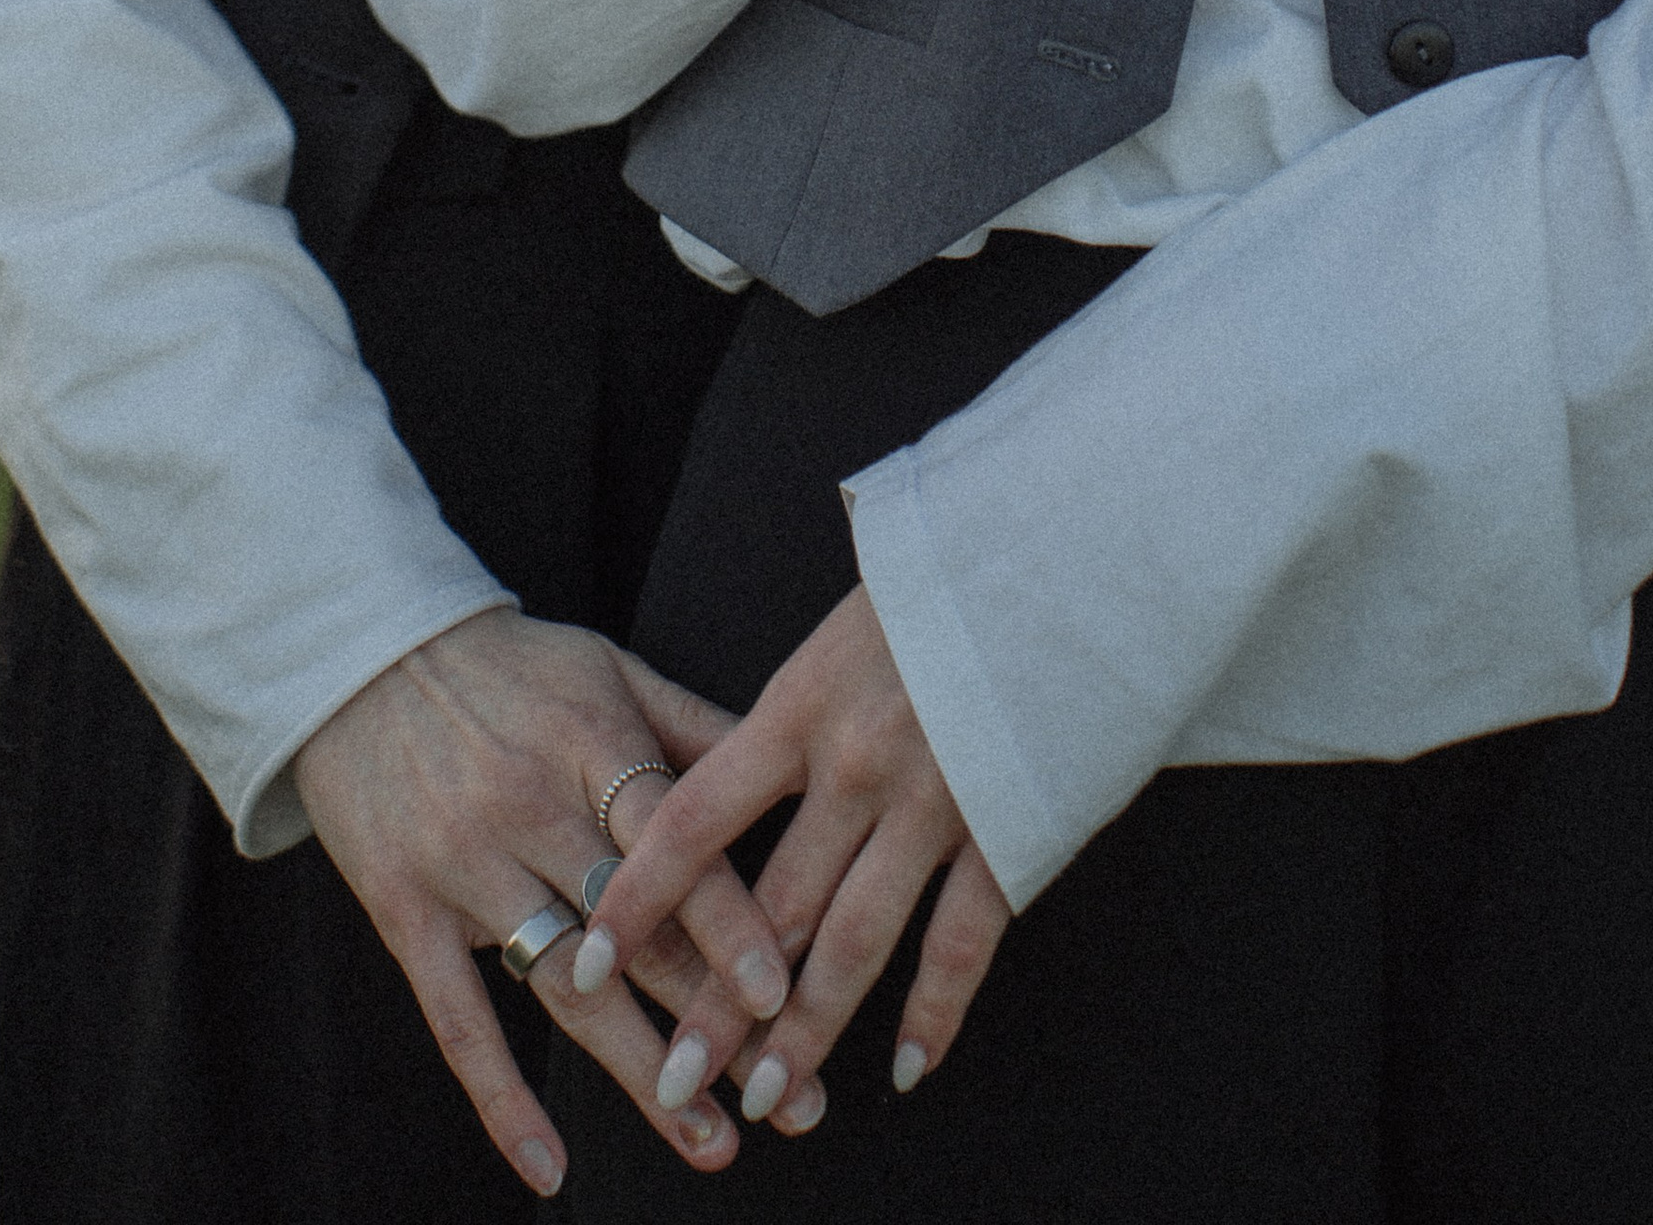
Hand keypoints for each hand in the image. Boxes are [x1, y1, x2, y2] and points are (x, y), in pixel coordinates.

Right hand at [292, 612, 813, 1191]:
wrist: (359, 651)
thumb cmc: (506, 664)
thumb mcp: (606, 668)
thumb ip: (693, 723)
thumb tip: (791, 762)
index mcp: (590, 744)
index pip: (674, 846)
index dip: (728, 922)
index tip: (785, 996)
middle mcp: (530, 808)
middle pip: (634, 934)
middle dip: (715, 1022)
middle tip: (789, 1097)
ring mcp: (463, 864)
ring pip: (562, 988)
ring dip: (638, 1074)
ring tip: (708, 1140)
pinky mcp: (403, 909)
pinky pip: (457, 1018)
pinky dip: (502, 1097)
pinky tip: (551, 1167)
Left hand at [571, 586, 1009, 1123]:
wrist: (1063, 553)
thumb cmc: (944, 576)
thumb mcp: (843, 625)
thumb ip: (795, 707)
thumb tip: (735, 760)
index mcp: (800, 704)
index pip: (690, 816)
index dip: (637, 895)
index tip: (589, 955)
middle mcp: (854, 764)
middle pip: (768, 907)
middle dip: (717, 1004)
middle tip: (674, 1079)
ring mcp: (933, 803)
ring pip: (853, 943)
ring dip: (806, 1032)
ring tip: (767, 1099)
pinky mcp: (1007, 829)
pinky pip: (960, 941)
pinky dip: (933, 1011)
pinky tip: (905, 1066)